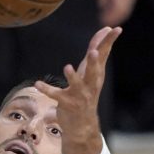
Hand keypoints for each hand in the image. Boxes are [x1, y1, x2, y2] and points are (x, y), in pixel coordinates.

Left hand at [34, 26, 121, 142]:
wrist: (83, 125)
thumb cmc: (87, 93)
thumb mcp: (93, 72)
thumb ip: (96, 50)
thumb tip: (106, 28)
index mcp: (96, 75)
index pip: (104, 55)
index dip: (109, 41)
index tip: (116, 29)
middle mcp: (90, 84)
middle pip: (93, 71)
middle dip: (93, 62)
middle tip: (94, 52)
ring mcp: (79, 95)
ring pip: (77, 84)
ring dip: (72, 77)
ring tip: (67, 67)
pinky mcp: (67, 104)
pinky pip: (55, 95)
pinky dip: (46, 89)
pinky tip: (37, 83)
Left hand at [95, 0, 136, 24]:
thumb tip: (102, 7)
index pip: (119, 11)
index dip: (110, 18)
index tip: (101, 21)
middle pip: (125, 12)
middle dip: (115, 18)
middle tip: (103, 22)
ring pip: (127, 7)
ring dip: (119, 14)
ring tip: (107, 15)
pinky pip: (128, 2)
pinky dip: (121, 7)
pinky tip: (113, 6)